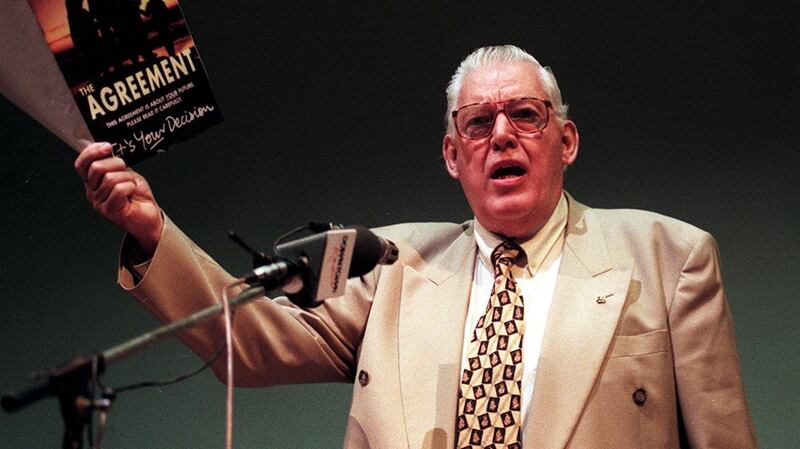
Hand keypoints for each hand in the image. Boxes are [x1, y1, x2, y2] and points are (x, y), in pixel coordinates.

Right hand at [75, 142, 163, 257]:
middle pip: (96, 168)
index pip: (81, 164)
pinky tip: (132, 192)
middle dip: (117, 164)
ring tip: (131, 185)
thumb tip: (106, 148)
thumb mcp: (124, 173)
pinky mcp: (110, 210)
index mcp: (93, 182)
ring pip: (110, 178)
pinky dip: (130, 186)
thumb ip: (112, 163)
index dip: (92, 152)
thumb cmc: (137, 195)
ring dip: (127, 178)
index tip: (108, 147)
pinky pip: (119, 189)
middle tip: (126, 172)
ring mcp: (100, 202)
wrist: (149, 216)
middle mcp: (92, 192)